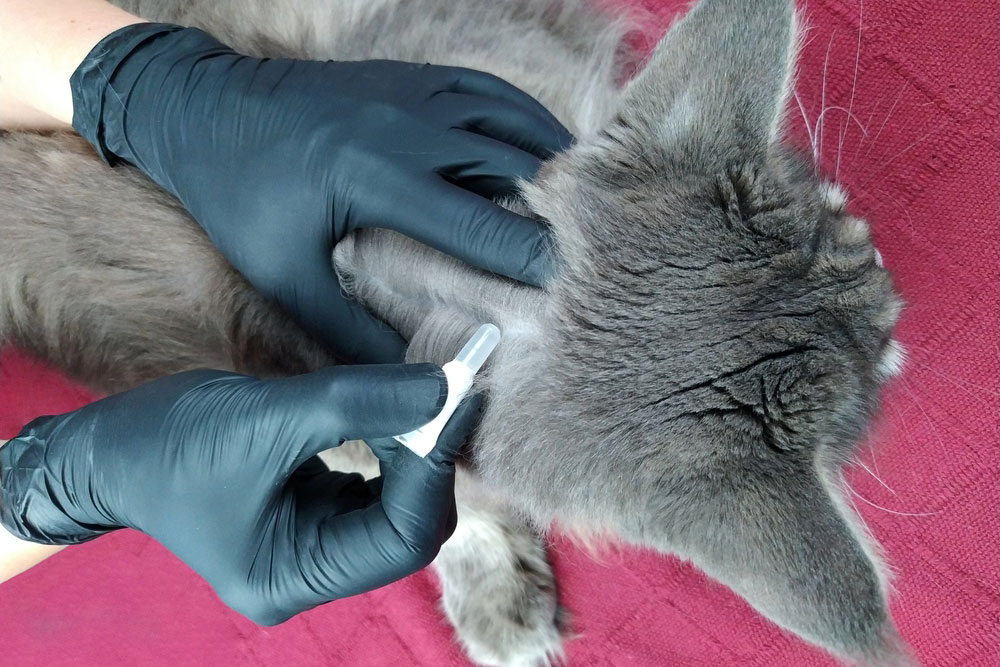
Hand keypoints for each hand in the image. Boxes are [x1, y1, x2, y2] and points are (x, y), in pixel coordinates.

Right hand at [0, 364, 479, 624]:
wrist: (107, 449)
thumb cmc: (169, 443)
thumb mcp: (267, 417)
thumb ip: (358, 402)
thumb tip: (443, 389)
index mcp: (290, 577)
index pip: (401, 538)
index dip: (436, 469)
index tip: (458, 403)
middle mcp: (306, 576)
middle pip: (406, 530)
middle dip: (429, 463)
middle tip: (443, 397)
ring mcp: (309, 552)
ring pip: (395, 510)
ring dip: (413, 455)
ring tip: (415, 401)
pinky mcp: (310, 521)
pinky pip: (372, 494)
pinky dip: (390, 454)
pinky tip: (388, 416)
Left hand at [70, 23, 572, 362]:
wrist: (205, 108)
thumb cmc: (242, 199)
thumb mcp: (287, 278)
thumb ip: (354, 332)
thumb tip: (415, 377)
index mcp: (374, 176)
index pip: (478, 222)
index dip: (530, 259)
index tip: (569, 291)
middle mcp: (407, 124)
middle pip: (514, 166)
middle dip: (558, 214)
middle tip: (593, 259)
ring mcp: (417, 90)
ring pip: (514, 123)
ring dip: (555, 166)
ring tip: (588, 211)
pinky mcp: (417, 78)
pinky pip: (494, 93)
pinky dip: (531, 123)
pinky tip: (550, 153)